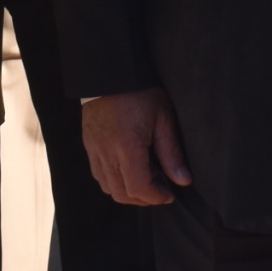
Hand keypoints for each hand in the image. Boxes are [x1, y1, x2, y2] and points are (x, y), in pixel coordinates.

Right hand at [82, 88, 191, 206]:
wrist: (110, 71)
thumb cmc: (140, 92)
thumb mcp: (163, 119)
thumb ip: (172, 153)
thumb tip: (183, 180)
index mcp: (127, 148)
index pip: (139, 188)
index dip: (156, 197)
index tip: (169, 194)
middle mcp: (107, 154)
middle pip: (121, 194)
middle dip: (142, 198)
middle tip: (159, 190)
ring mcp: (94, 150)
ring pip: (107, 187)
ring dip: (127, 191)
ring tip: (145, 179)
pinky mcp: (88, 144)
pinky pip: (98, 173)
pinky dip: (113, 180)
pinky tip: (127, 169)